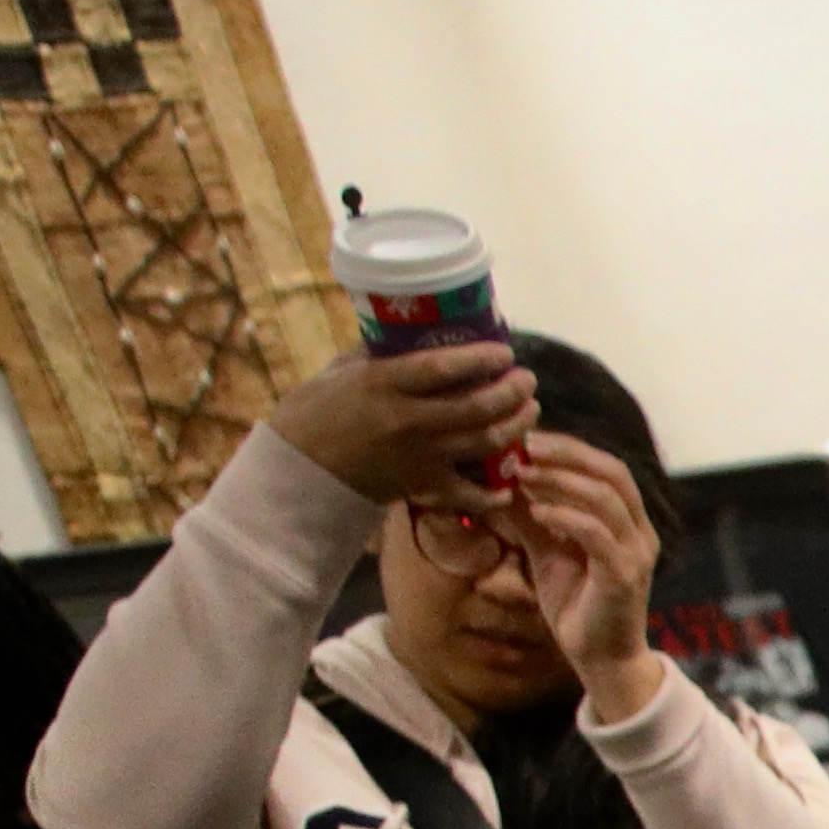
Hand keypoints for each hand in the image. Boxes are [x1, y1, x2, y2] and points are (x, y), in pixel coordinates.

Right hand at [267, 338, 537, 509]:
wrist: (297, 469)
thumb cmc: (314, 412)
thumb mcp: (341, 372)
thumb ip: (377, 355)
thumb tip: (411, 333)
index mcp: (385, 384)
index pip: (444, 366)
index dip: (481, 358)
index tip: (505, 351)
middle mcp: (408, 419)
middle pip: (477, 405)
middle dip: (513, 391)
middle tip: (527, 381)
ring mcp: (419, 456)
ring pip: (484, 441)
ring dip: (516, 426)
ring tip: (530, 411)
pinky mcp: (422, 487)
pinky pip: (470, 494)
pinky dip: (494, 493)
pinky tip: (509, 484)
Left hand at [503, 434, 668, 719]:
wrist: (599, 657)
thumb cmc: (577, 603)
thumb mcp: (546, 549)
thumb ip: (530, 515)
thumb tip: (498, 478)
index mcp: (627, 521)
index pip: (606, 467)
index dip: (569, 447)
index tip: (527, 439)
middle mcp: (640, 532)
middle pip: (612, 472)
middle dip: (567, 453)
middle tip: (525, 446)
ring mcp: (636, 554)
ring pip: (605, 498)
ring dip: (560, 481)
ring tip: (524, 476)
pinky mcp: (624, 576)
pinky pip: (596, 535)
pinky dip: (564, 517)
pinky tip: (536, 513)